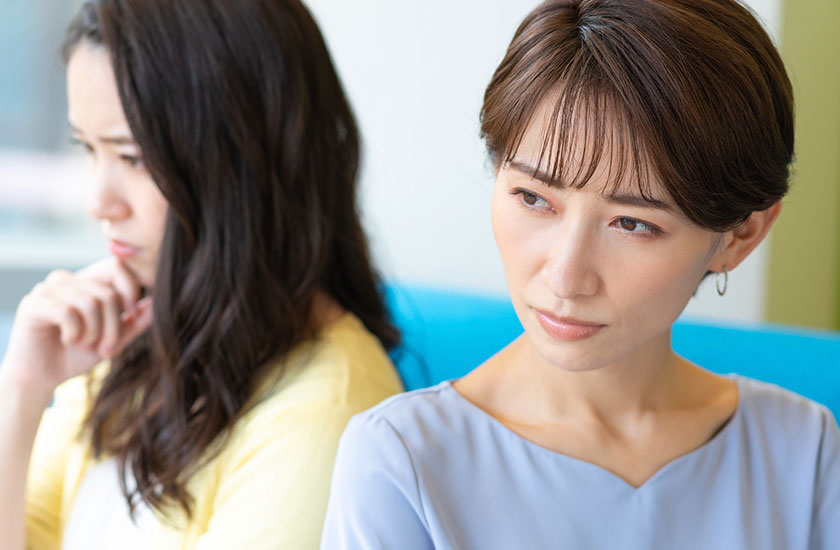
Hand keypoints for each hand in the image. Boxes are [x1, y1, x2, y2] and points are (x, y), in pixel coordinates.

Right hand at [0, 258, 152, 397]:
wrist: (42, 377)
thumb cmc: (77, 355)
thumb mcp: (114, 339)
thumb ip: (135, 321)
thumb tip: (156, 301)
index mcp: (87, 282)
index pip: (117, 266)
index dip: (131, 289)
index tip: (132, 316)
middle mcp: (67, 280)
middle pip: (108, 293)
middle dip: (114, 327)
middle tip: (107, 349)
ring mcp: (48, 289)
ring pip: (89, 303)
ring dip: (94, 333)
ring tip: (84, 344)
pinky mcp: (33, 303)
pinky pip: (67, 312)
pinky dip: (75, 333)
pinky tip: (67, 340)